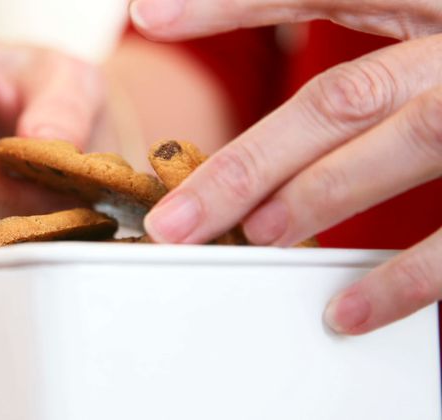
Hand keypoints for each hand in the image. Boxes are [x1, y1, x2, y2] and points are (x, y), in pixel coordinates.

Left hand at [131, 0, 441, 333]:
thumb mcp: (417, 8)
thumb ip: (330, 3)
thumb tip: (193, 9)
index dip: (231, 3)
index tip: (149, 15)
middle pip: (339, 99)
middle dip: (248, 161)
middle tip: (176, 218)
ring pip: (398, 146)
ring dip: (314, 199)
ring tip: (248, 238)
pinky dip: (406, 275)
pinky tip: (347, 307)